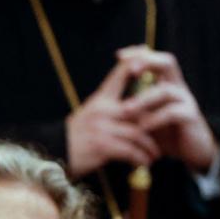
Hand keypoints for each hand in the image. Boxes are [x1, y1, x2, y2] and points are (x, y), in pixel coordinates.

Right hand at [66, 52, 158, 175]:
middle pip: (138, 107)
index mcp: (100, 99)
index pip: (119, 73)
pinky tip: (145, 163)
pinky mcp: (102, 146)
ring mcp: (101, 127)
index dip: (136, 63)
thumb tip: (132, 107)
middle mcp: (101, 109)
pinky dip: (141, 158)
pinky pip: (130, 151)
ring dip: (150, 146)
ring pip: (137, 132)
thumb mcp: (90, 114)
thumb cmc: (76, 136)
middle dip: (156, 120)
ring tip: (156, 154)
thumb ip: (110, 108)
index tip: (148, 55)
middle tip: (166, 130)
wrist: (54, 154)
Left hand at [118, 47, 218, 172]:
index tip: (118, 56)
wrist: (192, 152)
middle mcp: (178, 88)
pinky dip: (155, 119)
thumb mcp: (146, 118)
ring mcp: (186, 101)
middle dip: (148, 62)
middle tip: (131, 70)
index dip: (139, 54)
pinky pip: (172, 112)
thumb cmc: (166, 134)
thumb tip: (104, 101)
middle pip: (168, 63)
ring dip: (144, 99)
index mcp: (167, 83)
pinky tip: (142, 127)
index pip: (155, 59)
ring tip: (126, 110)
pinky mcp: (191, 117)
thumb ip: (132, 107)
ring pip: (166, 91)